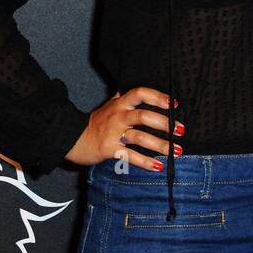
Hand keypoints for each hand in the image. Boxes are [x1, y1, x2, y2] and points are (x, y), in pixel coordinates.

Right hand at [65, 87, 182, 171]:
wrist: (72, 139)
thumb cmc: (96, 122)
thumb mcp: (109, 105)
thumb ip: (123, 97)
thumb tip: (135, 87)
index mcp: (119, 103)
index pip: (139, 93)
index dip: (157, 96)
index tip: (174, 103)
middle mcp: (117, 116)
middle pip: (143, 116)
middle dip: (164, 123)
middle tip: (181, 130)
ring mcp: (112, 133)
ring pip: (140, 137)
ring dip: (160, 145)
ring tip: (176, 151)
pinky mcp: (109, 149)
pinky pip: (130, 156)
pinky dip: (145, 162)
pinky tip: (158, 166)